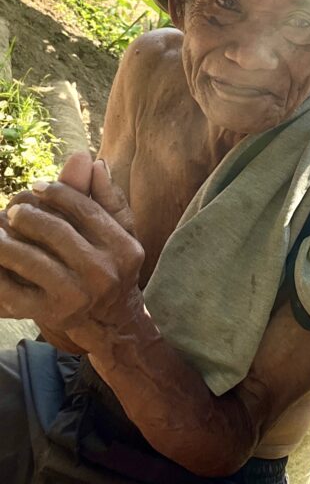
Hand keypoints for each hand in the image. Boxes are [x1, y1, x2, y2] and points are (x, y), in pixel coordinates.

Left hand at [0, 157, 144, 352]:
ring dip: (6, 239)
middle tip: (13, 208)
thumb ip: (107, 197)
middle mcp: (104, 272)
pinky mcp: (51, 314)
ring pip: (30, 258)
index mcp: (124, 248)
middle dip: (29, 214)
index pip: (85, 210)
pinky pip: (13, 290)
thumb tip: (94, 162)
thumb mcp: (120, 231)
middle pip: (56, 231)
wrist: (111, 321)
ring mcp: (76, 295)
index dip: (57, 192)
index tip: (36, 186)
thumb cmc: (112, 264)